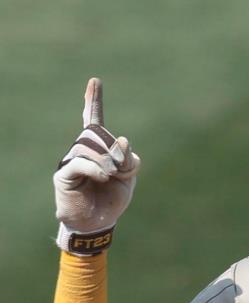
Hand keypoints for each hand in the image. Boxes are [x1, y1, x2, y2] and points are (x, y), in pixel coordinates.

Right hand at [54, 78, 140, 249]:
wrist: (98, 221)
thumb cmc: (112, 198)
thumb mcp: (129, 176)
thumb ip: (130, 157)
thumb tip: (120, 140)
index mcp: (98, 147)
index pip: (93, 118)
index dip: (93, 100)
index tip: (95, 81)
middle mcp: (81, 149)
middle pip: (98, 134)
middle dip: (115, 151)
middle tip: (119, 171)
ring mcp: (71, 159)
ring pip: (90, 146)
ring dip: (108, 161)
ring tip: (109, 177)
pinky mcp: (64, 173)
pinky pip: (81, 162)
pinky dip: (97, 168)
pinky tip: (104, 176)